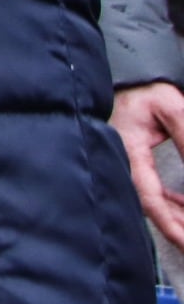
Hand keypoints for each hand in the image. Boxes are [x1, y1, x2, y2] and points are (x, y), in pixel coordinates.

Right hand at [113, 82, 183, 250]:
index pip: (151, 199)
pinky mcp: (133, 163)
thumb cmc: (143, 89)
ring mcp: (127, 164)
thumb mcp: (172, 108)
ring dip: (175, 216)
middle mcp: (125, 163)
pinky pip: (151, 191)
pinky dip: (170, 203)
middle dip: (176, 227)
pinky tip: (182, 205)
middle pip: (152, 207)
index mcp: (130, 152)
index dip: (171, 225)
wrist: (125, 76)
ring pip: (152, 202)